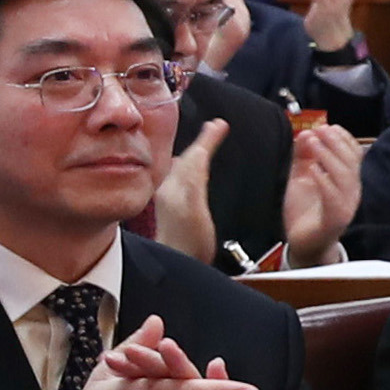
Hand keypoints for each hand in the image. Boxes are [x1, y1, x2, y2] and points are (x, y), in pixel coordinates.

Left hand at [151, 117, 227, 261]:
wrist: (178, 265)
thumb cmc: (187, 243)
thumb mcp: (193, 208)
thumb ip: (193, 180)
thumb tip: (197, 154)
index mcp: (174, 185)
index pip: (192, 154)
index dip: (207, 138)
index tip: (219, 124)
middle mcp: (170, 188)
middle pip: (188, 158)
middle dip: (202, 142)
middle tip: (215, 127)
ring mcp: (172, 199)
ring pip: (186, 167)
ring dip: (198, 153)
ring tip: (208, 142)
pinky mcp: (177, 210)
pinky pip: (187, 179)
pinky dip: (196, 168)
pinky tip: (197, 173)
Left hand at [279, 123, 362, 262]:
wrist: (303, 242)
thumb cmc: (305, 208)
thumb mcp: (300, 176)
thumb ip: (303, 155)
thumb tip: (307, 133)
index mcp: (346, 179)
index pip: (354, 154)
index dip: (344, 138)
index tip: (330, 126)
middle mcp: (351, 191)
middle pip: (351, 162)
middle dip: (336, 143)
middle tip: (321, 129)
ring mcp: (345, 205)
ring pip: (346, 177)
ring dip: (329, 157)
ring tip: (315, 143)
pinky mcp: (335, 219)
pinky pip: (335, 199)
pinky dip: (324, 182)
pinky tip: (313, 170)